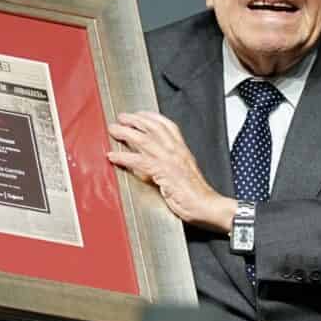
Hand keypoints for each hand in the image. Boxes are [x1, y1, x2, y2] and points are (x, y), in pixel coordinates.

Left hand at [109, 112, 234, 231]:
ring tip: (114, 130)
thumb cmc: (197, 194)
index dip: (151, 117)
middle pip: (153, 127)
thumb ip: (169, 164)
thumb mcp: (183, 172)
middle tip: (120, 118)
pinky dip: (124, 157)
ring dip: (125, 133)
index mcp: (182, 149)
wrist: (207, 205)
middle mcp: (176, 151)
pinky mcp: (163, 172)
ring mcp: (170, 160)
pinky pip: (139, 161)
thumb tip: (150, 163)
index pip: (167, 125)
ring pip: (144, 140)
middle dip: (134, 120)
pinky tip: (114, 156)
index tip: (139, 114)